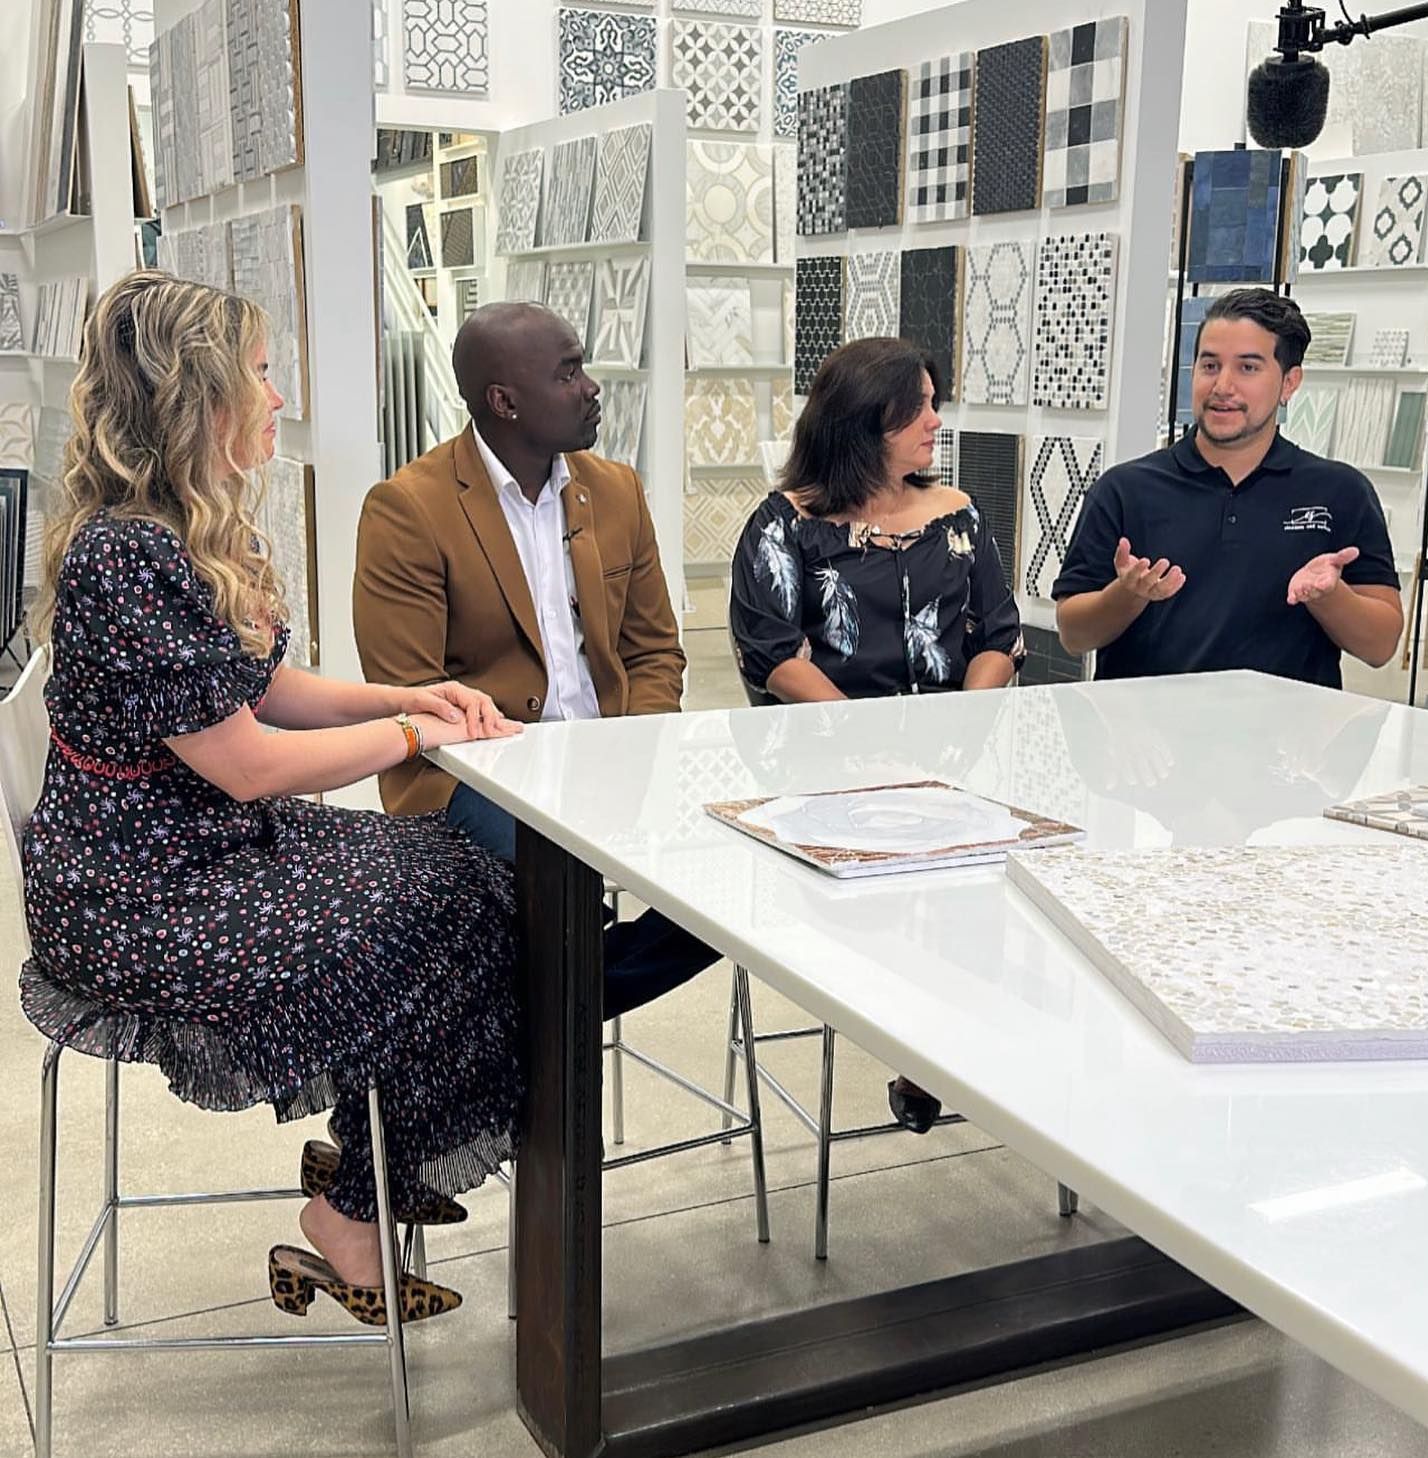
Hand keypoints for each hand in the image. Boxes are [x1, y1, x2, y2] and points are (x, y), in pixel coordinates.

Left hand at [400, 681, 523, 740]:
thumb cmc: (411, 699)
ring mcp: (462, 698)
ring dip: (493, 717)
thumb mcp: (422, 701)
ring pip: (485, 705)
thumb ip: (439, 707)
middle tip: (491, 732)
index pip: (472, 702)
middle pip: (484, 701)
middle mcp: (460, 692)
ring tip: (501, 728)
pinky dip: (489, 718)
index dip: (475, 718)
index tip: (474, 733)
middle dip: (490, 717)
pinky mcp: (462, 706)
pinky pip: (481, 710)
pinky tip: (494, 725)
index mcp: (453, 689)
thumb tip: (456, 716)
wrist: (404, 699)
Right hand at [1113, 538, 1185, 601]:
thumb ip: (1122, 552)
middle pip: (1147, 582)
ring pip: (1160, 590)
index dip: (1138, 569)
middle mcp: (1139, 588)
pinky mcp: (1160, 595)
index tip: (1146, 560)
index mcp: (1129, 580)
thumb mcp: (1122, 562)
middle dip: (1156, 572)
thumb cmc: (1129, 571)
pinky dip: (1176, 586)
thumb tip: (1123, 540)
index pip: (1132, 575)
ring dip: (1170, 580)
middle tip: (1165, 561)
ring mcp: (1150, 593)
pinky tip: (1182, 576)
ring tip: (1177, 569)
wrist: (1134, 589)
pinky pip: (1169, 593)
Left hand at [1287, 546, 1357, 605]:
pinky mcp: (1296, 593)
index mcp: (1328, 581)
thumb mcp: (1334, 560)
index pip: (1328, 584)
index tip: (1321, 583)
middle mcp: (1318, 589)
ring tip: (1299, 589)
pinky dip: (1292, 599)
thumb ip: (1343, 556)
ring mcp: (1307, 592)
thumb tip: (1355, 550)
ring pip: (1304, 595)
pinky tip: (1291, 600)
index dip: (1324, 584)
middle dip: (1311, 589)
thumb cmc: (1326, 567)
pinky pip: (1294, 598)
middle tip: (1307, 585)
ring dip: (1301, 594)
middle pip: (1315, 592)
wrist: (1314, 574)